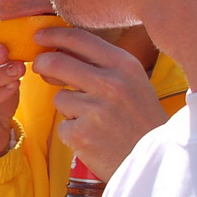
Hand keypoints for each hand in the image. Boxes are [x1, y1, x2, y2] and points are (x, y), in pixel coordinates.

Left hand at [30, 27, 168, 178]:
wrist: (158, 162)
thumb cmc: (141, 120)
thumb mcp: (132, 83)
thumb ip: (101, 66)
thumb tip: (58, 49)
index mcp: (125, 66)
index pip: (80, 39)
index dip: (54, 34)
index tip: (38, 34)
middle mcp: (111, 83)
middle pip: (56, 62)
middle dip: (42, 63)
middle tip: (40, 68)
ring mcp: (96, 109)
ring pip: (59, 98)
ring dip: (68, 109)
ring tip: (95, 121)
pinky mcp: (81, 134)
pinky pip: (62, 126)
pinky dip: (72, 133)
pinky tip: (94, 139)